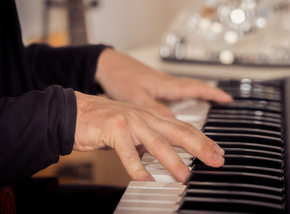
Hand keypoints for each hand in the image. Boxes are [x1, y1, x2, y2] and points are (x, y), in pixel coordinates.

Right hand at [73, 91, 224, 182]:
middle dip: (199, 146)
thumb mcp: (131, 129)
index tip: (216, 151)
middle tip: (216, 159)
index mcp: (150, 116)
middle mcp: (144, 116)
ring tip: (184, 176)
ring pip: (156, 142)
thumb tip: (161, 157)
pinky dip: (136, 167)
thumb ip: (147, 140)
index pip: (182, 127)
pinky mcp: (113, 128)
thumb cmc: (102, 122)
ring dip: (172, 161)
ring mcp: (129, 121)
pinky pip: (127, 152)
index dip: (201, 139)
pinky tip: (145, 179)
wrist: (73, 111)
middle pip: (177, 132)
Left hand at [95, 49, 231, 115]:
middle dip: (211, 93)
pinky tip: (181, 100)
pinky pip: (176, 88)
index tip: (227, 98)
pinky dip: (185, 93)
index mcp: (167, 85)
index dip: (212, 94)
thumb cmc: (121, 77)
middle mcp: (167, 82)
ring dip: (199, 92)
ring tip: (209, 100)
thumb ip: (156, 109)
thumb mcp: (137, 97)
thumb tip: (174, 122)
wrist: (107, 65)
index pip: (196, 88)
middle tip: (224, 99)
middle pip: (195, 86)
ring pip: (186, 87)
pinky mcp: (154, 84)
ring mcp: (161, 82)